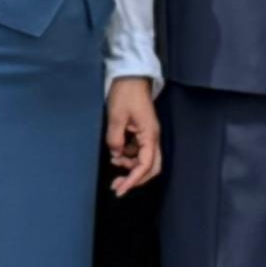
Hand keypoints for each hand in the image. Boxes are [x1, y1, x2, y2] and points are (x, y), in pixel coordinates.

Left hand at [103, 76, 162, 194]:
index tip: (121, 189)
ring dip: (130, 166)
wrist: (131, 77)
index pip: (145, 165)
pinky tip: (116, 153)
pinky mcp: (142, 132)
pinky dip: (128, 156)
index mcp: (150, 134)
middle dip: (135, 179)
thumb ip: (115, 139)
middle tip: (117, 186)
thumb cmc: (126, 93)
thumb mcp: (116, 116)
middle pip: (150, 167)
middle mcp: (152, 137)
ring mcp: (148, 135)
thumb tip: (116, 155)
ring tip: (113, 162)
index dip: (133, 180)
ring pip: (143, 160)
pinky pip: (137, 150)